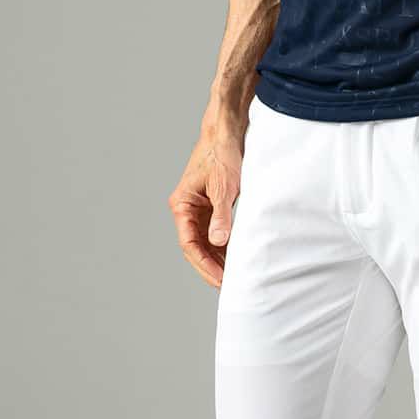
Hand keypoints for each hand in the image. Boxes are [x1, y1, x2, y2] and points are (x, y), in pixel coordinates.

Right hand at [168, 121, 245, 288]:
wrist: (228, 132)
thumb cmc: (222, 154)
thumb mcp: (224, 186)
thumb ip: (221, 216)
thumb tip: (218, 242)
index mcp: (182, 205)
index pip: (189, 244)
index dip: (203, 264)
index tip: (219, 279)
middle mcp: (187, 210)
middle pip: (195, 247)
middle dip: (210, 267)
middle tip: (228, 286)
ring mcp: (199, 209)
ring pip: (205, 242)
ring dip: (217, 259)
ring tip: (233, 276)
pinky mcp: (212, 206)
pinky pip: (215, 232)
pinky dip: (224, 246)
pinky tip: (236, 257)